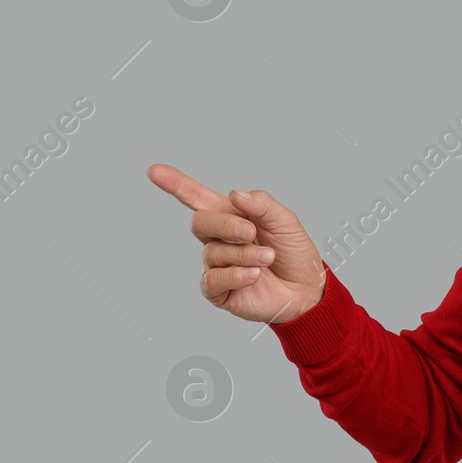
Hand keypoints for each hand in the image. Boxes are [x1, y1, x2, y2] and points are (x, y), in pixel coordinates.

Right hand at [148, 163, 326, 324]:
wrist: (306, 289)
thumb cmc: (293, 253)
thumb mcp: (285, 221)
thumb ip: (262, 204)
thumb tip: (235, 194)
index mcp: (231, 216)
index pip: (196, 197)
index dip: (176, 184)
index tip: (155, 171)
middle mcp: (219, 239)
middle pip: (200, 222)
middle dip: (226, 224)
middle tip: (251, 232)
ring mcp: (217, 265)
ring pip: (214, 252)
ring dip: (245, 254)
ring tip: (267, 258)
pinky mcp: (218, 291)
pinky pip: (213, 279)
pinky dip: (235, 275)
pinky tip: (254, 275)